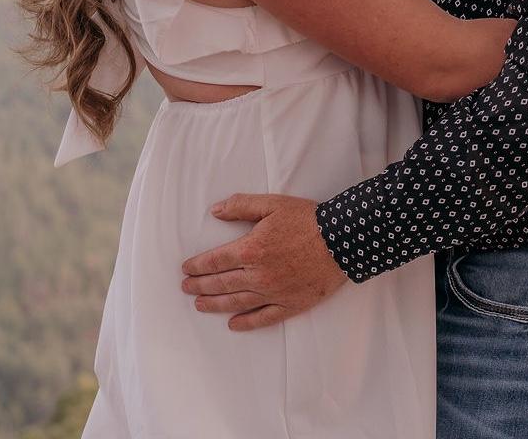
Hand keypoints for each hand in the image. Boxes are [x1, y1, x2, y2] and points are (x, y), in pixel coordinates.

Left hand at [180, 194, 348, 330]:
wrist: (341, 239)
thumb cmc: (306, 219)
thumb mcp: (272, 204)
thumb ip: (241, 206)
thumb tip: (214, 211)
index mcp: (251, 249)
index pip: (215, 261)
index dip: (198, 266)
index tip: (186, 269)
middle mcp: (258, 275)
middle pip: (221, 284)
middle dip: (200, 286)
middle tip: (186, 289)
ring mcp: (273, 293)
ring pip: (237, 303)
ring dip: (215, 305)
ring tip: (200, 305)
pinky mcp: (290, 304)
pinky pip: (264, 318)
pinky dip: (247, 323)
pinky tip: (234, 325)